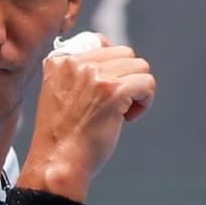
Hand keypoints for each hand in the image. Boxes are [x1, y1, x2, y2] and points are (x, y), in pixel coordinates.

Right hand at [22, 32, 155, 201]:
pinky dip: (145, 102)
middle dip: (126, 78)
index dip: (111, 66)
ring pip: (140, 66)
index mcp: (59, 60)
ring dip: (137, 90)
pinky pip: (147, 83)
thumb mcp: (58, 94)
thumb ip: (78, 73)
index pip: (100, 42)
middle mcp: (75, 62)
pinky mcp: (114, 90)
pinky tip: (128, 118)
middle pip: (124, 53)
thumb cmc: (62, 136)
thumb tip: (117, 60)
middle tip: (114, 105)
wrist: (58, 162)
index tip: (105, 90)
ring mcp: (95, 75)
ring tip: (121, 113)